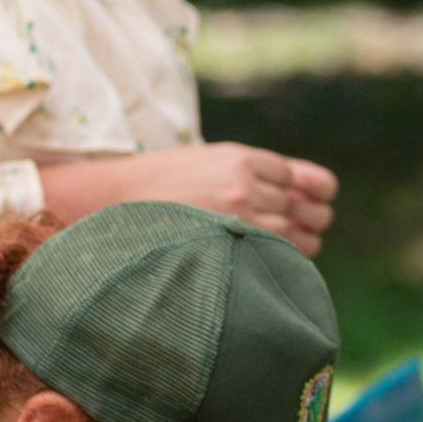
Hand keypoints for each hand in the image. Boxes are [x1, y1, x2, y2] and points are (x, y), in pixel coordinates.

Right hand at [43, 145, 338, 254]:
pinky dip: (281, 262)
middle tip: (294, 231)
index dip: (297, 193)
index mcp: (240, 157)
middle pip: (302, 206)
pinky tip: (263, 263)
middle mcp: (243, 184)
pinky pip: (278, 256)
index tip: (287, 203)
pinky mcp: (231, 245)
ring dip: (295, 244)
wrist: (113, 210)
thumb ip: (252, 173)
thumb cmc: (161, 191)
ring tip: (272, 251)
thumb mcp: (206, 165)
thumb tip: (309, 194)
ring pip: (295, 235)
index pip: (296, 177)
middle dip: (305, 220)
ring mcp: (238, 217)